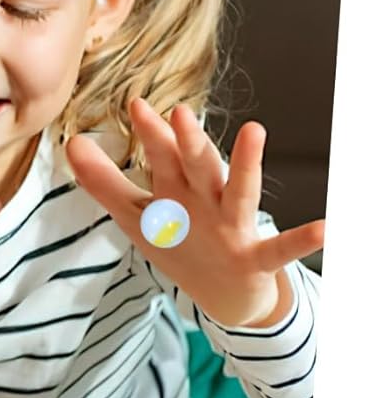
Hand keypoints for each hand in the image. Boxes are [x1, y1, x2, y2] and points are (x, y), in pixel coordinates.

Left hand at [66, 99, 324, 327]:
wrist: (226, 295)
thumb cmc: (182, 244)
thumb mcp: (138, 216)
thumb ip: (104, 182)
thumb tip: (71, 143)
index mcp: (178, 191)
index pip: (162, 158)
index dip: (150, 134)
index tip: (135, 103)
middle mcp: (208, 201)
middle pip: (197, 167)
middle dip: (189, 141)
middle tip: (179, 111)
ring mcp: (234, 227)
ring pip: (239, 193)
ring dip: (246, 164)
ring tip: (255, 131)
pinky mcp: (255, 257)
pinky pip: (280, 249)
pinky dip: (302, 240)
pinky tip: (326, 227)